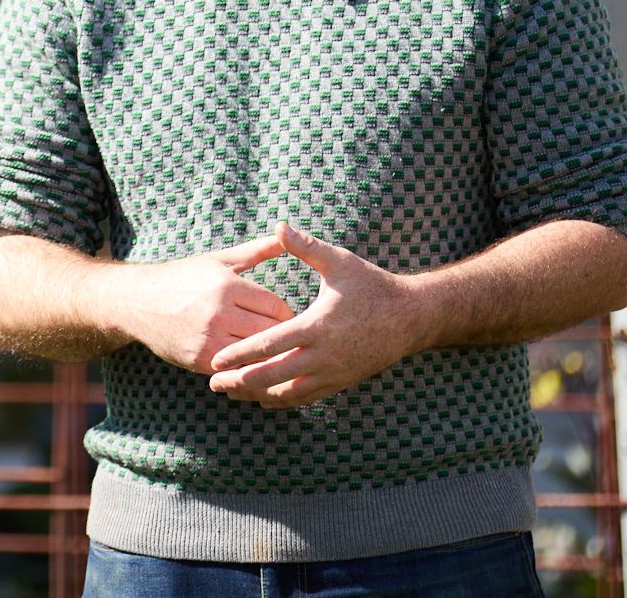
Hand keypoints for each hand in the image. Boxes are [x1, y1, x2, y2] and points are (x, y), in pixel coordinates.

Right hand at [106, 238, 293, 373]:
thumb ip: (256, 250)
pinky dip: (244, 365)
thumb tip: (285, 235)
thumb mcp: (218, 261)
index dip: (286, 313)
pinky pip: (235, 367)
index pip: (276, 307)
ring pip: (254, 353)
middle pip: (270, 332)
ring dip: (265, 353)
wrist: (137, 301)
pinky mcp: (199, 360)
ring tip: (274, 352)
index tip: (287, 317)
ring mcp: (208, 339)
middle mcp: (218, 313)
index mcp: (227, 286)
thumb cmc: (183, 277)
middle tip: (288, 338)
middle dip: (280, 335)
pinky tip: (249, 361)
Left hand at [207, 223, 430, 407]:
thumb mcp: (340, 263)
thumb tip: (279, 225)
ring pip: (289, 393)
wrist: (412, 317)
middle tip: (213, 384)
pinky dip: (283, 401)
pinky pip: (307, 397)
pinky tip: (263, 401)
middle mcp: (324, 356)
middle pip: (274, 376)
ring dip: (258, 395)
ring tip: (231, 393)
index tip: (215, 360)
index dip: (240, 354)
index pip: (270, 345)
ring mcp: (334, 373)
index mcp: (318, 326)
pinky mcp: (342, 382)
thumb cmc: (373, 286)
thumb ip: (306, 247)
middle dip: (241, 382)